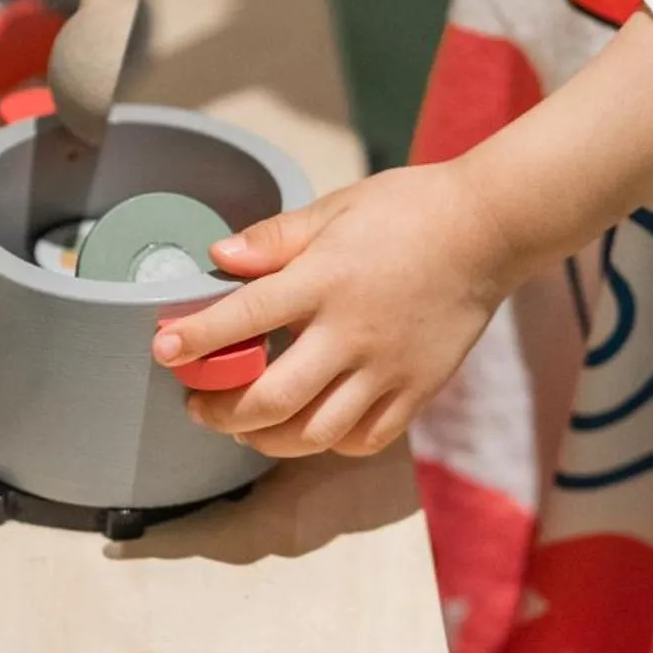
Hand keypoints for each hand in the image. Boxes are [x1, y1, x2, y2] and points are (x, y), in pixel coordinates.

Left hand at [155, 161, 515, 457]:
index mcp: (326, 279)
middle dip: (221, 411)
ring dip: (264, 438)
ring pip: (313, 433)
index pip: (245, 318)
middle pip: (272, 398)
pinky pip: (362, 439)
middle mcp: (353, 332)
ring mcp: (387, 369)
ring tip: (242, 426)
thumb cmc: (408, 210)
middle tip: (196, 405)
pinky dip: (325, 444)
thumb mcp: (336, 208)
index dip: (196, 339)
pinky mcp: (416, 391)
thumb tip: (218, 255)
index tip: (162, 350)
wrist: (490, 229)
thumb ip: (275, 237)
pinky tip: (305, 428)